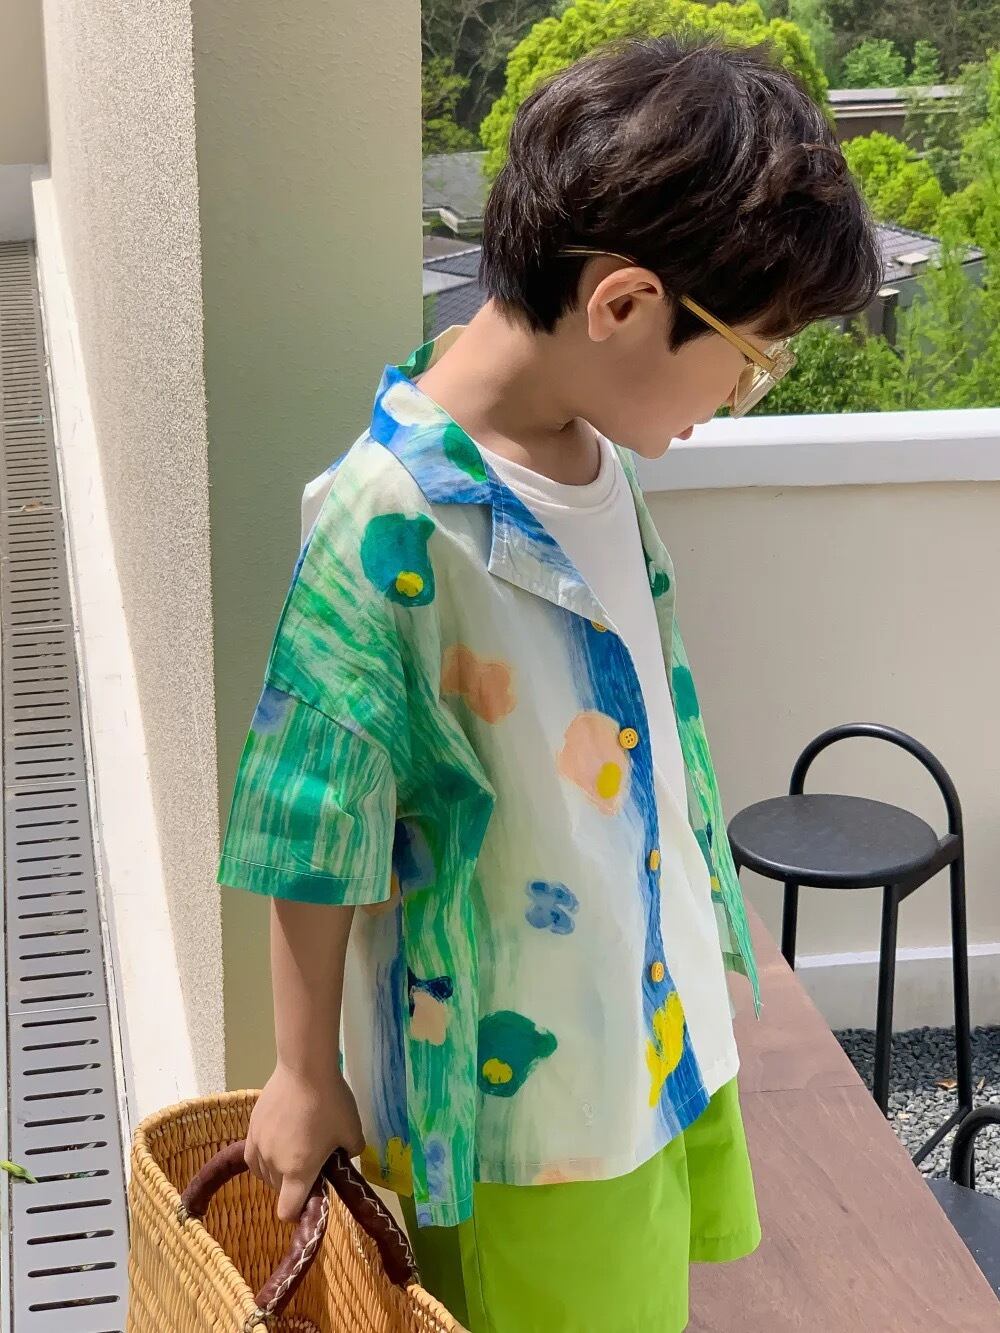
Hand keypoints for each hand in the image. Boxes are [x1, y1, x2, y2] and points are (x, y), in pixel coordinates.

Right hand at [245, 1063, 364, 1222]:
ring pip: (264, 1173)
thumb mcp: (353, 1131)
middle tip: (311, 1162)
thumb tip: (345, 1156)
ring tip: (293, 1150)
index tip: (309, 1198)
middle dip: (293, 1185)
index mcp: (298, 1172)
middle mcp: (274, 1164)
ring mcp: (259, 1145)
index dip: (297, 1212)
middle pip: (278, 1190)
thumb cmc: (331, 1102)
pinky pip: (253, 1155)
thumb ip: (351, 1152)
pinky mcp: (251, 1127)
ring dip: (277, 1171)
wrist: (304, 1068)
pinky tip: (275, 1143)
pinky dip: (263, 1157)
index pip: (287, 1210)